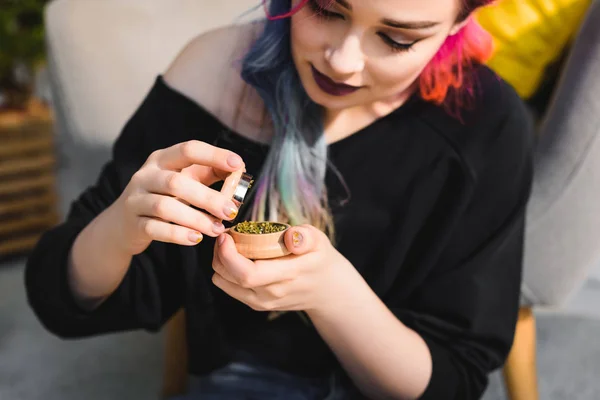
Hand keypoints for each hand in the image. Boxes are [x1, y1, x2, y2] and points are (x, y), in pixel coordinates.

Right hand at [113, 140, 244, 254]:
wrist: (123, 224)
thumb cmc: (163, 196)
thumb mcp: (184, 179)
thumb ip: (209, 173)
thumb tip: (239, 170)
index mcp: (162, 159)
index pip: (188, 149)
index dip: (213, 155)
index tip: (238, 164)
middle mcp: (145, 175)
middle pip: (176, 182)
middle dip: (207, 197)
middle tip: (231, 211)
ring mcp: (136, 199)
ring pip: (165, 207)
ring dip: (195, 218)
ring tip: (217, 229)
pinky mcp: (133, 223)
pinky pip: (155, 228)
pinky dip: (177, 234)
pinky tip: (196, 238)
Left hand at [212, 225, 355, 313]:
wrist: (326, 291)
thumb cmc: (319, 259)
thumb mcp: (319, 241)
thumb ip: (305, 237)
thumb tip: (292, 236)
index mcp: (288, 275)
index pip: (248, 273)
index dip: (229, 255)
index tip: (226, 236)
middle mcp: (272, 293)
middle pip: (230, 278)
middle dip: (219, 255)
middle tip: (224, 236)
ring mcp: (263, 302)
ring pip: (225, 283)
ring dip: (219, 263)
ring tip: (227, 245)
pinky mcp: (257, 305)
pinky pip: (229, 288)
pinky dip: (224, 272)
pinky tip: (234, 257)